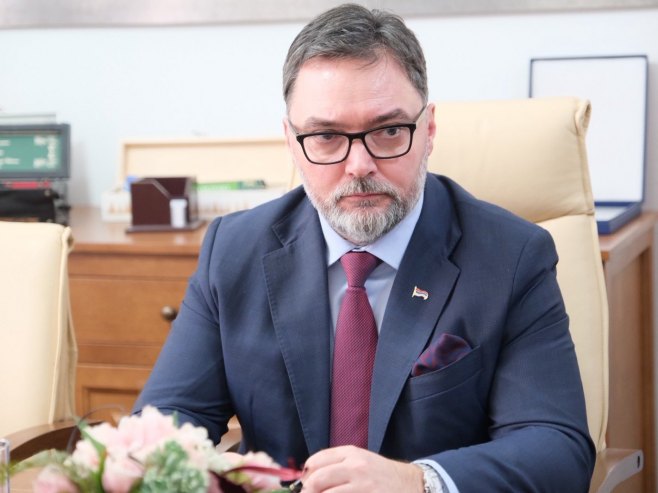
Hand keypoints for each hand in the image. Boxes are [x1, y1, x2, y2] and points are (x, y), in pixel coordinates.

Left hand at [298, 446, 423, 492]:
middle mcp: (356, 467)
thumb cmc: (379, 473)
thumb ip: (336, 465)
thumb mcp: (359, 460)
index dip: (305, 476)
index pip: (315, 462)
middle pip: (317, 480)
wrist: (410, 484)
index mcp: (350, 453)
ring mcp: (363, 486)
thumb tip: (307, 478)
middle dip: (308, 491)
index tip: (303, 485)